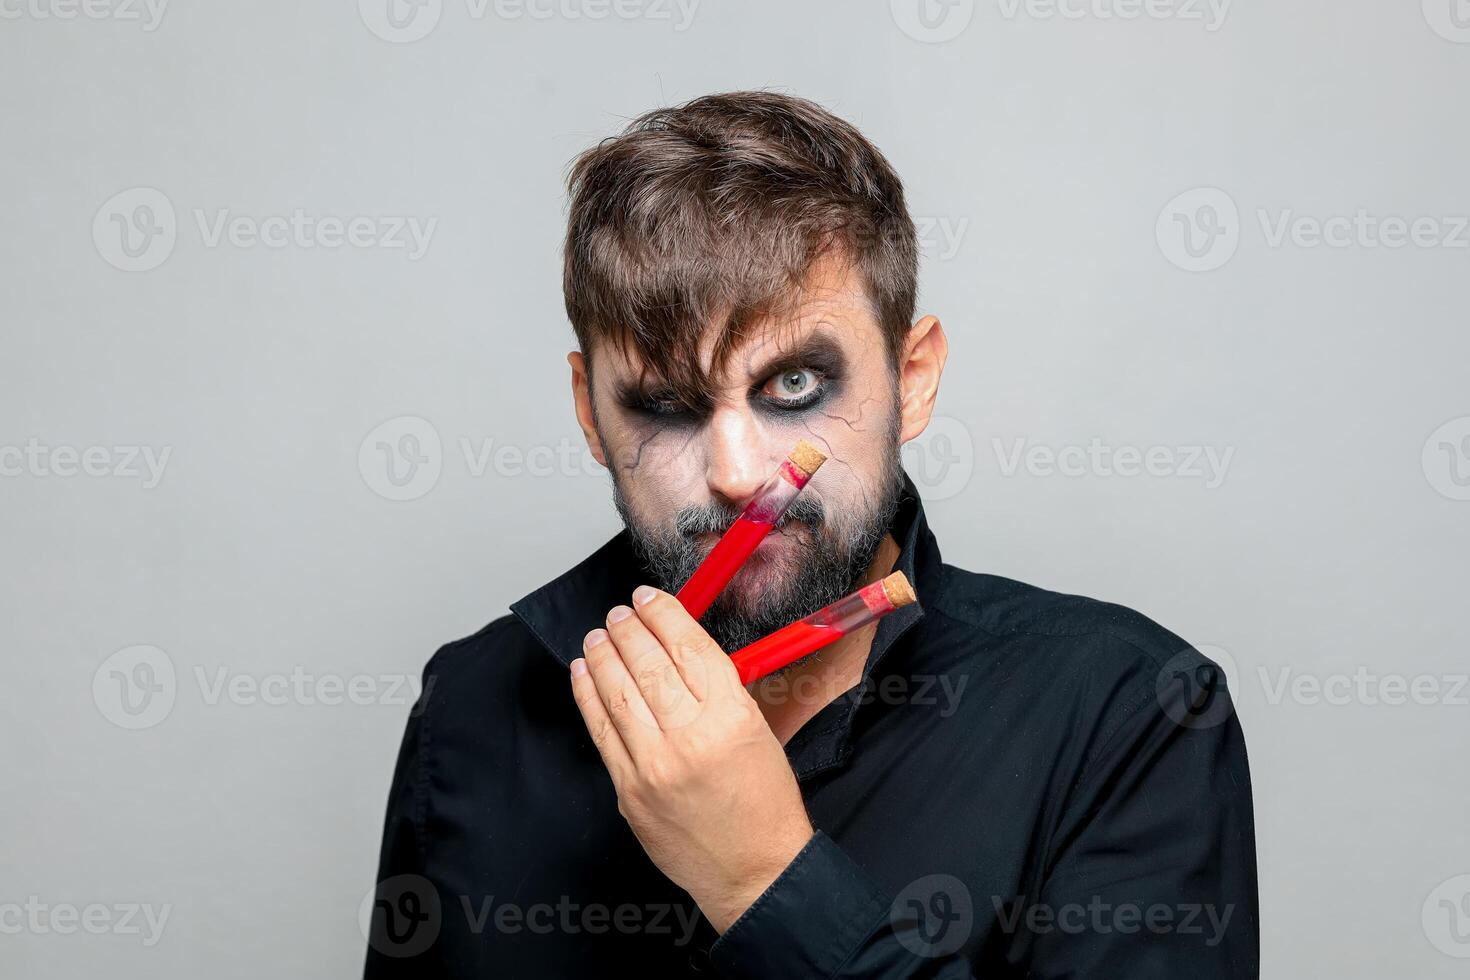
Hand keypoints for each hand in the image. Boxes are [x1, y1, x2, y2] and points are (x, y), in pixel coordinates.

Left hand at [570, 584, 814, 932]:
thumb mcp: (759, 731)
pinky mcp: (629, 791)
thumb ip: (719, 690)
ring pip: (617, 691)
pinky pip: (600, 730)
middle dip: (628, 628)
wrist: (754, 872)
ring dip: (602, 654)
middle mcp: (690, 737)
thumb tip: (677, 648)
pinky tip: (583, 672)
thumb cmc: (764, 804)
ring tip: (597, 634)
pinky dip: (587, 695)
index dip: (663, 614)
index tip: (649, 597)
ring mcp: (653, 766)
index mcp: (732, 716)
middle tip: (619, 612)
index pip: (688, 646)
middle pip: (647, 663)